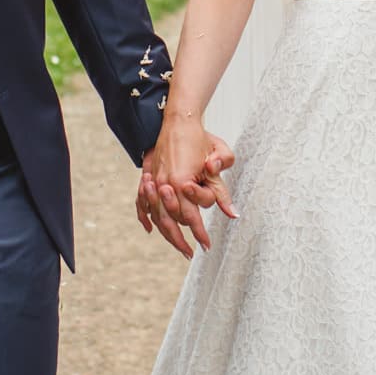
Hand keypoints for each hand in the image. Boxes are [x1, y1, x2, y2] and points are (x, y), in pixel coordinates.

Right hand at [136, 117, 235, 258]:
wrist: (178, 120)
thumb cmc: (200, 138)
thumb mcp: (219, 160)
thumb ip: (223, 190)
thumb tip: (233, 214)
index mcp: (182, 181)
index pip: (192, 216)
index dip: (200, 234)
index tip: (206, 247)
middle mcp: (165, 184)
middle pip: (172, 222)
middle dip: (181, 241)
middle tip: (191, 254)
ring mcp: (154, 182)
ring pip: (157, 216)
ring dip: (167, 234)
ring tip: (178, 246)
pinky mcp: (148, 177)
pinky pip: (142, 203)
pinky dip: (145, 217)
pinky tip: (150, 229)